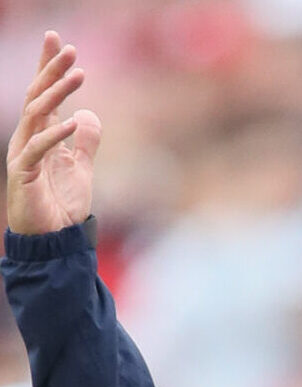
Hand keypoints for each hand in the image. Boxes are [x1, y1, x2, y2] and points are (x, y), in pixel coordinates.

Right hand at [6, 31, 100, 234]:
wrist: (53, 239)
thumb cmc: (61, 204)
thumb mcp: (81, 167)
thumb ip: (85, 141)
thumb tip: (87, 113)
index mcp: (41, 134)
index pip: (45, 94)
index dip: (49, 68)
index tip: (59, 41)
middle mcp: (28, 138)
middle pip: (37, 96)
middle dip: (51, 70)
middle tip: (68, 47)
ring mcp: (23, 154)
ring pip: (36, 115)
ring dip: (57, 93)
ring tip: (78, 74)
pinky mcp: (23, 174)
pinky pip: (37, 148)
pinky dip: (55, 134)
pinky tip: (71, 120)